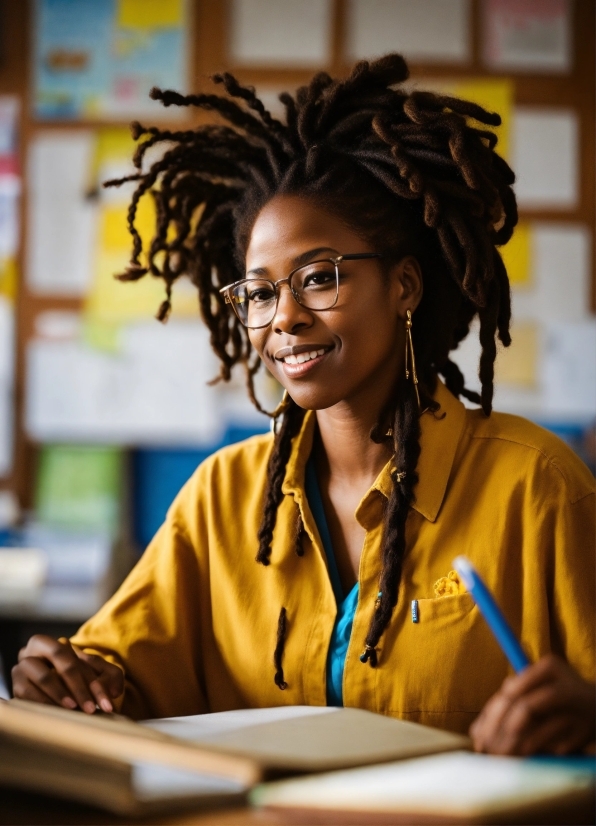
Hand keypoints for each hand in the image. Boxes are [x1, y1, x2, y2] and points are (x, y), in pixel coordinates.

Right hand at [11, 635, 123, 714]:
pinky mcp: (16, 685)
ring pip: (44, 676)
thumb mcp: (96, 674)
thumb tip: (115, 691)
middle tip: (92, 708)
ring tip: (75, 709)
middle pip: (62, 660)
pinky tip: (57, 712)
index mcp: (57, 644)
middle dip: (79, 686)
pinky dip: (44, 702)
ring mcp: (24, 667)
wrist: (45, 692)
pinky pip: (27, 692)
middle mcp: (38, 650)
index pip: (80, 659)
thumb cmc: (74, 680)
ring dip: (61, 693)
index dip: (96, 682)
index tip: (108, 703)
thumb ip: (111, 676)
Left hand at [470, 654, 594, 755]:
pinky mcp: (582, 735)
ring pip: (537, 732)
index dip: (492, 712)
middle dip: (499, 731)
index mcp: (550, 667)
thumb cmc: (555, 697)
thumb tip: (476, 731)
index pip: (513, 689)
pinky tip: (518, 759)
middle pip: (524, 708)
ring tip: (496, 756)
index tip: (479, 733)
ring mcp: (576, 712)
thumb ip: (508, 700)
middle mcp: (565, 686)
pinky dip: (531, 754)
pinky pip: (550, 747)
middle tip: (483, 748)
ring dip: (512, 746)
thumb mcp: (535, 687)